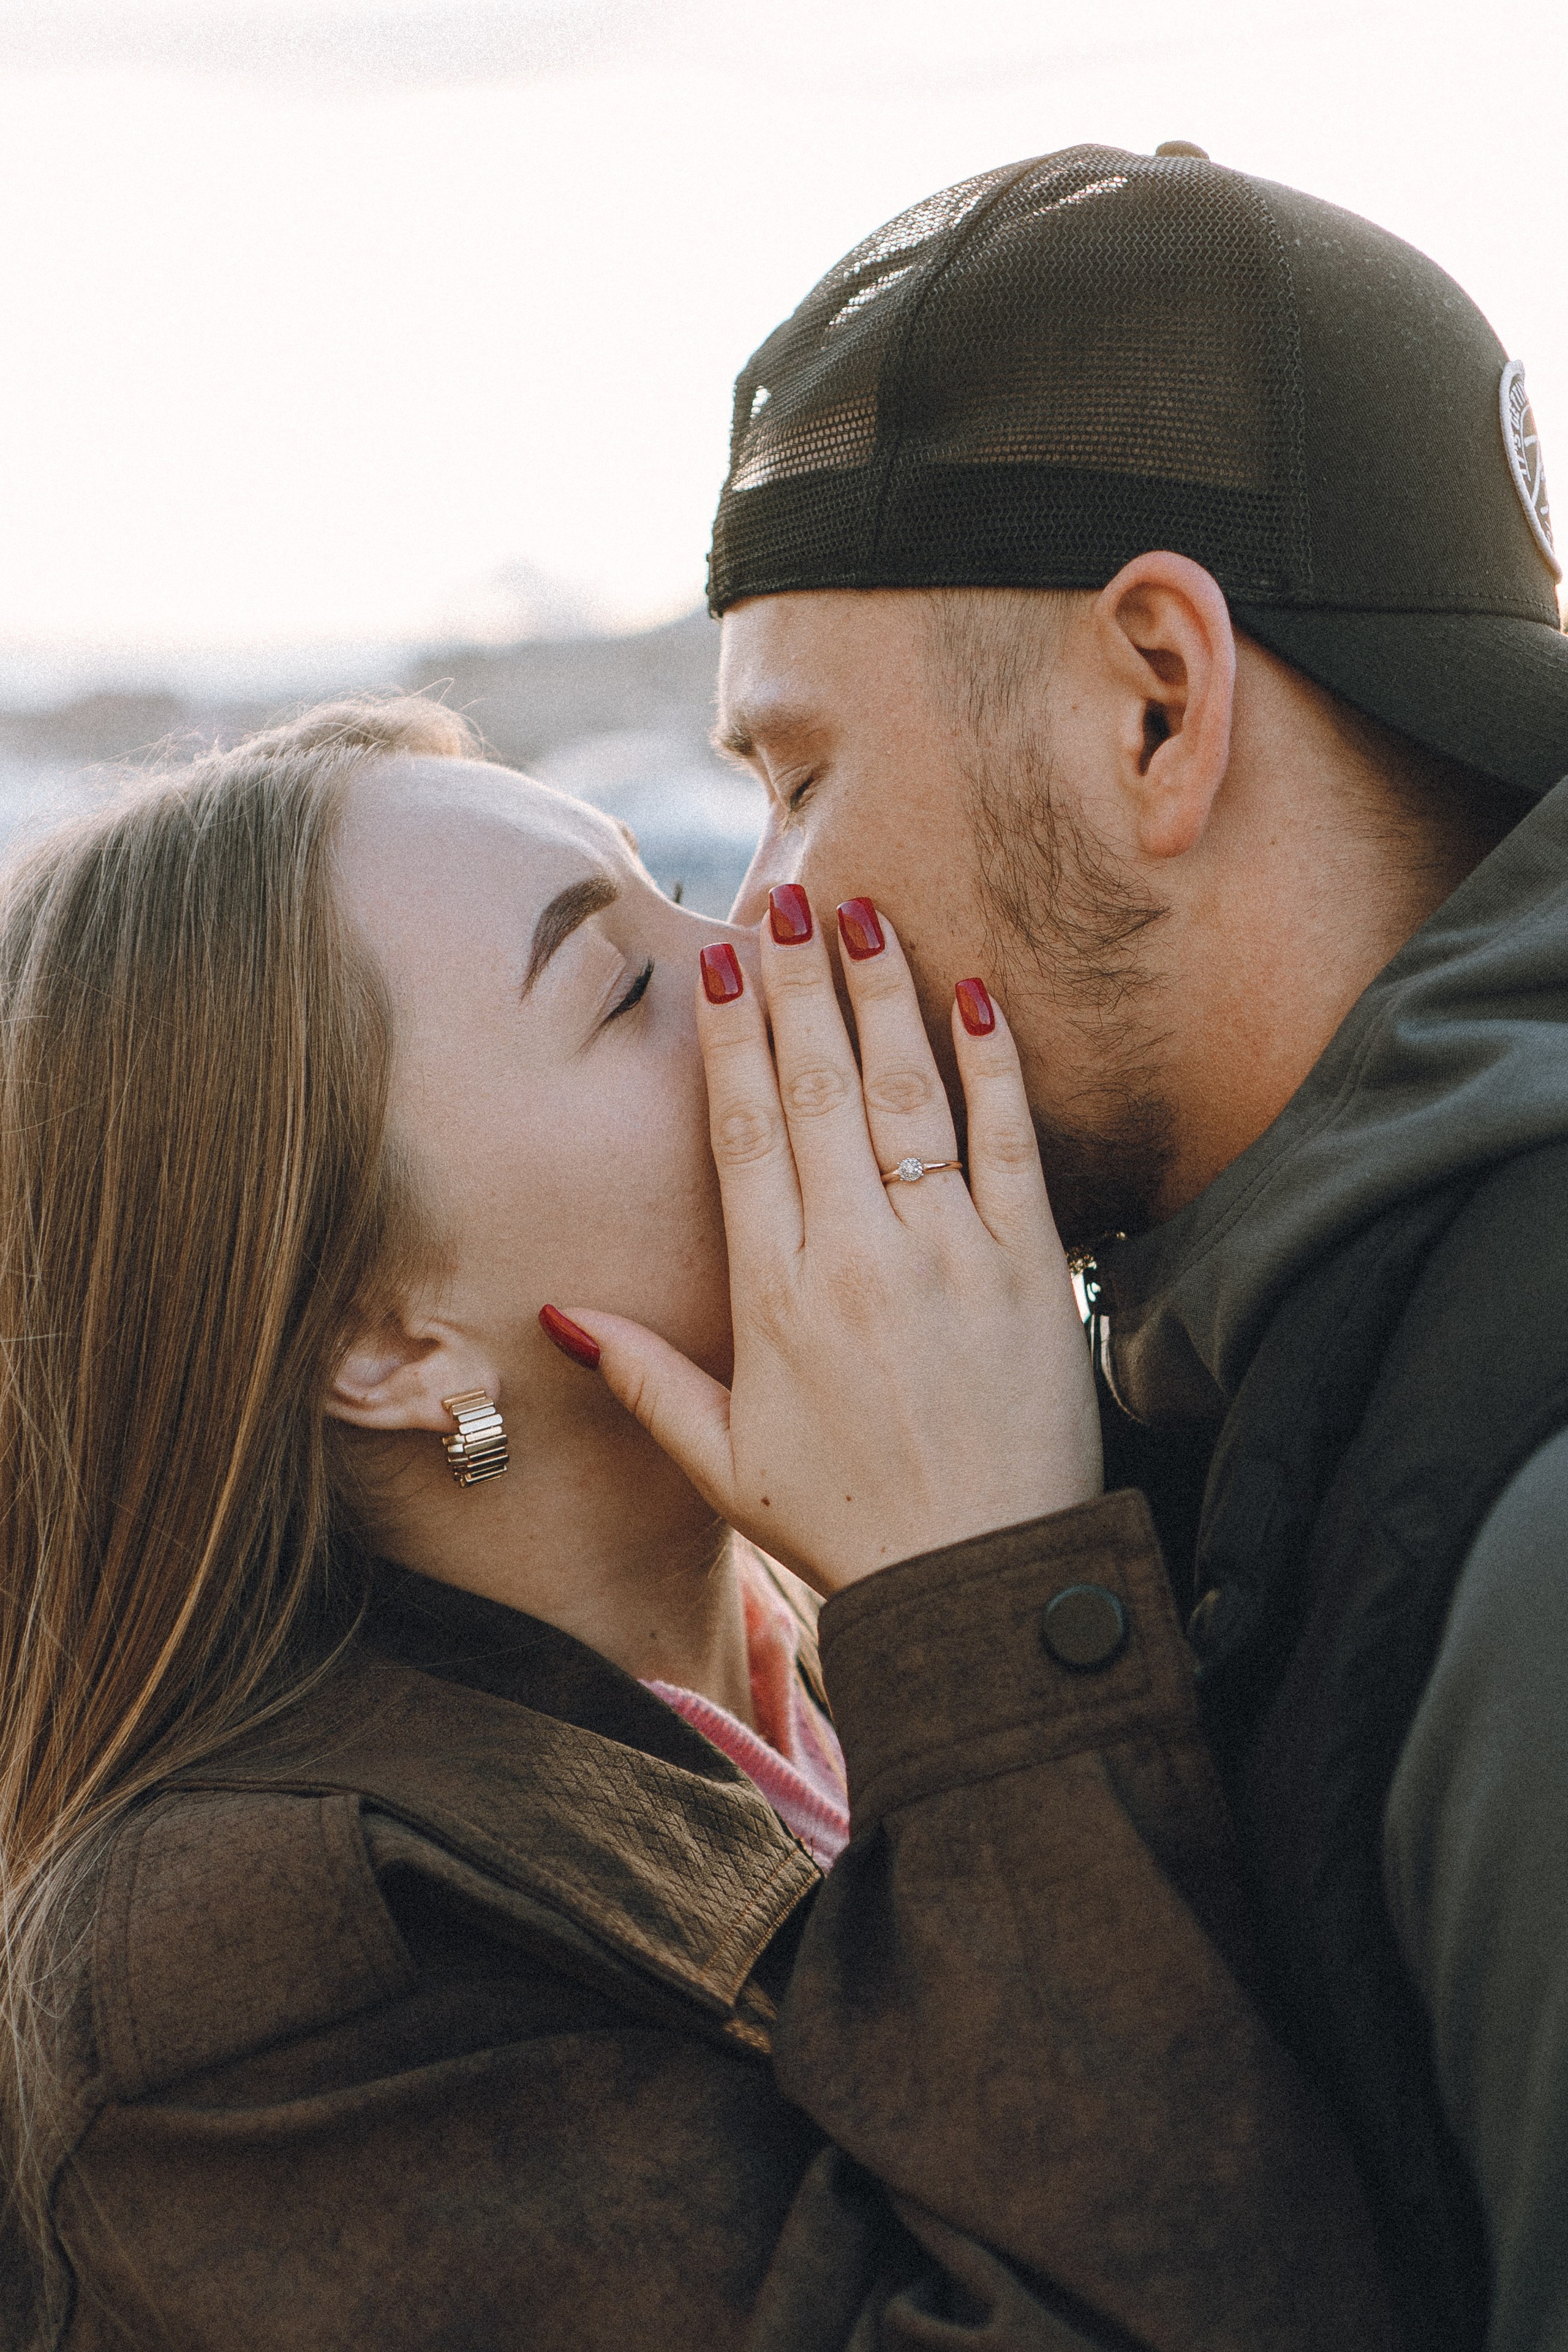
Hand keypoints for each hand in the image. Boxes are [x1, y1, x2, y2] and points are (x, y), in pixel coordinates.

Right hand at [547, 892, 1101, 1595]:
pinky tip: (976, 994)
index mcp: (774, 1299)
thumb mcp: (724, 1463)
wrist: (984, 1583)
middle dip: (797, 986)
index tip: (719, 964)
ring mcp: (948, 1256)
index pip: (746, 1136)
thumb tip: (561, 1313)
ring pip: (906, 1095)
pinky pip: (1010, 1143)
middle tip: (784, 901)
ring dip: (884, 995)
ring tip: (865, 914)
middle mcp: (856, 1260)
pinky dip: (994, 1065)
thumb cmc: (848, 1525)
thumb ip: (644, 1378)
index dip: (730, 1041)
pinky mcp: (1030, 1268)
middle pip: (819, 1090)